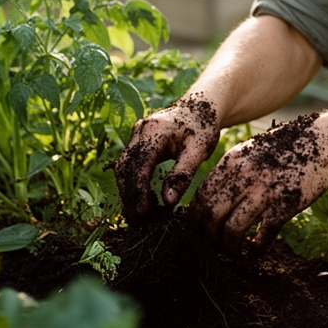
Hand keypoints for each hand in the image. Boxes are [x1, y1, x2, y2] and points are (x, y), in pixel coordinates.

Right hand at [115, 94, 220, 223]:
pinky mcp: (138, 140)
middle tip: (138, 222)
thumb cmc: (203, 126)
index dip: (138, 192)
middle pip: (125, 168)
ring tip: (139, 215)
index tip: (143, 214)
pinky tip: (143, 199)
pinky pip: (129, 164)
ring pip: (124, 167)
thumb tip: (167, 202)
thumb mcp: (199, 150)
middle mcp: (139, 130)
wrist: (201, 105)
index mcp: (154, 131)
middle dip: (130, 196)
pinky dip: (133, 182)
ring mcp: (136, 134)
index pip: (139, 166)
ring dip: (129, 191)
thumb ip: (182, 175)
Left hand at [192, 113, 327, 255]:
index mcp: (232, 161)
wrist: (322, 141)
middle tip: (214, 245)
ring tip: (233, 252)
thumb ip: (232, 170)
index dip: (195, 218)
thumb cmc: (286, 147)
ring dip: (228, 247)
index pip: (201, 195)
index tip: (199, 230)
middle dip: (207, 236)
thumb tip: (212, 196)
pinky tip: (254, 253)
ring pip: (232, 228)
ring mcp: (264, 190)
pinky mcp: (285, 204)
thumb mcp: (251, 150)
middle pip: (211, 215)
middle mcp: (244, 176)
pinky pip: (262, 236)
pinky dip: (254, 250)